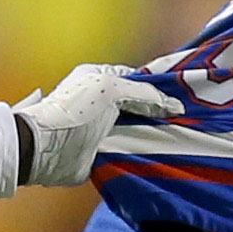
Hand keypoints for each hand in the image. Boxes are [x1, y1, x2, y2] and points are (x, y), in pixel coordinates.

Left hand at [15, 64, 182, 186]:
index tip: (182, 96)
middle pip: (138, 105)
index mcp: (99, 79)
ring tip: (181, 135)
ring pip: (136, 128)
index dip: (158, 88)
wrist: (46, 148)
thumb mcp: (110, 89)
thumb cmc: (74, 110)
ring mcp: (102, 127)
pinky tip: (163, 152)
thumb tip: (174, 104)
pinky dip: (142, 151)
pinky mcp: (102, 151)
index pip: (137, 80)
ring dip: (153, 133)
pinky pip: (128, 149)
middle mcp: (101, 101)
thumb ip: (144, 94)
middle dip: (158, 112)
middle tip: (186, 118)